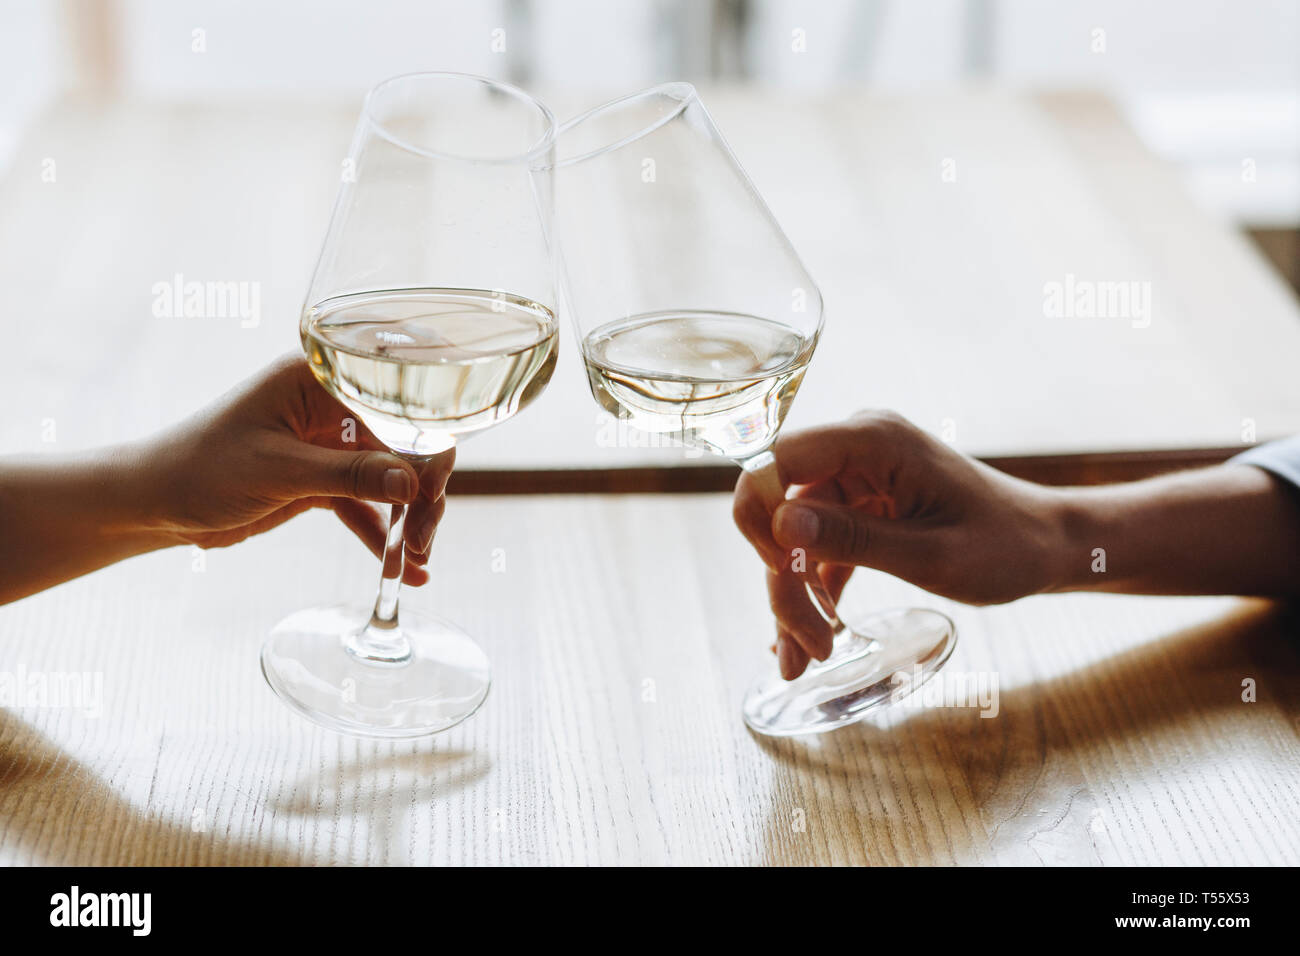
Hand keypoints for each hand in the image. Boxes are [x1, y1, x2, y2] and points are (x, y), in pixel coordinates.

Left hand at [140, 354, 453, 585]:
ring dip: (409, 519)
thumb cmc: (200, 468)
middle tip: (424, 541)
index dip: (427, 444)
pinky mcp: (324, 479)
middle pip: (404, 443)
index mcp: (319, 378)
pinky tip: (404, 571)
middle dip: (423, 493)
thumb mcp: (278, 471)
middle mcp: (332, 404)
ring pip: (392, 478)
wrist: (154, 503)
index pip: (397, 403)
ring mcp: (331, 443)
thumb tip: (413, 483)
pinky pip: (368, 505)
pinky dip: (384, 535)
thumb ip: (349, 475)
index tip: (432, 492)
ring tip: (417, 562)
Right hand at [733, 411, 1064, 678]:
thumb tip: (779, 525)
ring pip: (793, 535)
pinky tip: (808, 641)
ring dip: (794, 594)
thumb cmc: (1007, 547)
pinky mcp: (863, 506)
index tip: (780, 572)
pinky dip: (813, 591)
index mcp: (873, 440)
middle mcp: (857, 448)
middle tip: (804, 646)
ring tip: (806, 657)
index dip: (760, 515)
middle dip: (783, 578)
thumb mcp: (931, 554)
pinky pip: (819, 546)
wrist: (1050, 547)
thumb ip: (852, 538)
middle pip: (781, 508)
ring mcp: (858, 477)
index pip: (777, 460)